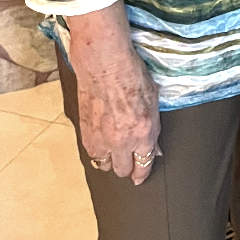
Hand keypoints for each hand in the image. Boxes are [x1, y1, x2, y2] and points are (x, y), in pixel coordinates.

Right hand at [66, 3, 161, 183]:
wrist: (104, 62)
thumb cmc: (131, 74)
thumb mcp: (153, 101)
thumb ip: (153, 129)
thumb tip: (154, 148)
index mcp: (143, 133)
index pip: (144, 164)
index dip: (142, 173)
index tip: (140, 177)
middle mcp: (122, 141)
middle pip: (123, 170)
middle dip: (127, 168)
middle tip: (127, 161)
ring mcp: (101, 138)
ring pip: (104, 165)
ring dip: (109, 162)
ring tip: (113, 154)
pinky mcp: (85, 131)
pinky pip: (91, 153)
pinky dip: (96, 151)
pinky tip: (100, 144)